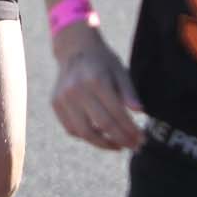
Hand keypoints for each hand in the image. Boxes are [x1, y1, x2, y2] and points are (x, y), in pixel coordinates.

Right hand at [50, 31, 142, 151]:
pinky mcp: (55, 103)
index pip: (117, 114)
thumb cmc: (102, 62)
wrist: (74, 50)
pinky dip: (86, 137)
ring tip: (118, 146)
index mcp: (96, 80)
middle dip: (121, 140)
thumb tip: (140, 112)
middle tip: (134, 147)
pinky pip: (71, 129)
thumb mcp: (120, 71)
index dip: (131, 130)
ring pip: (84, 132)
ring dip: (103, 144)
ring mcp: (63, 98)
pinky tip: (100, 136)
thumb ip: (129, 92)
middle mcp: (77, 90)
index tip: (141, 139)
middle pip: (102, 125)